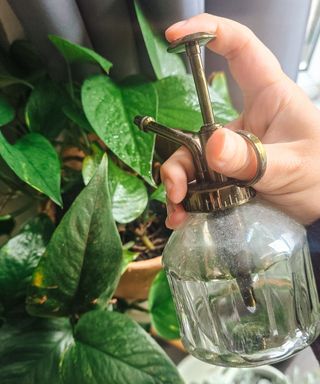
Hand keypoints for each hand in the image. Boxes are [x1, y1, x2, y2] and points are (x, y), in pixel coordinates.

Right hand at [161, 13, 319, 227]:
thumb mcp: (293, 166)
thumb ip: (255, 159)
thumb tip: (213, 145)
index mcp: (269, 97)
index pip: (240, 48)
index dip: (207, 32)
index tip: (174, 37)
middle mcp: (243, 120)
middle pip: (196, 124)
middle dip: (179, 158)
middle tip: (175, 188)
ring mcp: (232, 148)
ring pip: (191, 157)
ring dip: (179, 183)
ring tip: (178, 209)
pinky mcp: (227, 171)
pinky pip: (197, 180)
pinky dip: (186, 198)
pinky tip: (182, 215)